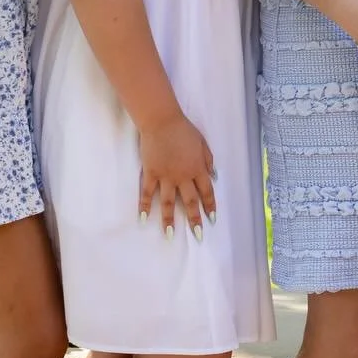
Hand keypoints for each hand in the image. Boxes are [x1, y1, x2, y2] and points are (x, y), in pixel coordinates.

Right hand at [137, 112, 215, 236]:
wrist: (162, 122)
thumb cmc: (184, 130)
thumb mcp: (203, 143)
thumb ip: (208, 161)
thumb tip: (214, 177)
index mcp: (197, 168)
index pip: (206, 192)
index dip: (209, 206)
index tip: (212, 219)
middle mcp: (183, 176)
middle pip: (190, 201)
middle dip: (194, 219)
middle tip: (197, 235)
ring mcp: (165, 176)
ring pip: (167, 202)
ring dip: (169, 219)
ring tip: (170, 235)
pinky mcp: (150, 173)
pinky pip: (147, 193)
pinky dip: (144, 206)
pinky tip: (143, 219)